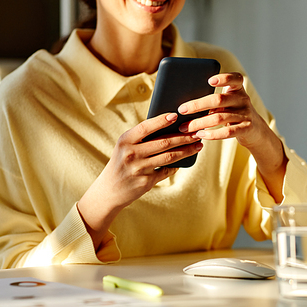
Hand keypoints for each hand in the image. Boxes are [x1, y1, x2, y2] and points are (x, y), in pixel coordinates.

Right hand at [77, 112, 202, 248]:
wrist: (108, 191)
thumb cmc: (121, 163)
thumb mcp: (124, 147)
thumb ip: (141, 138)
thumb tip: (170, 127)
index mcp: (125, 141)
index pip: (145, 127)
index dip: (161, 121)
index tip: (176, 115)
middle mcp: (131, 154)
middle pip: (163, 142)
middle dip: (183, 137)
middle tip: (197, 132)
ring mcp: (139, 169)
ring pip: (169, 157)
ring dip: (186, 150)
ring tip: (198, 145)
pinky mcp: (146, 182)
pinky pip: (166, 171)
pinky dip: (176, 166)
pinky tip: (184, 161)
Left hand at [177, 72, 287, 202]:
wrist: (255, 131)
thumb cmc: (234, 113)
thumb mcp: (228, 102)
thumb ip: (214, 100)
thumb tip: (186, 105)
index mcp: (238, 89)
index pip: (235, 79)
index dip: (224, 78)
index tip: (210, 81)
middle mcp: (243, 99)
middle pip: (219, 100)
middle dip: (198, 105)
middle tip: (182, 110)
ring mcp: (245, 114)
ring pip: (219, 117)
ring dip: (200, 123)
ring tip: (185, 127)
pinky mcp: (246, 129)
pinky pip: (227, 132)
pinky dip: (212, 134)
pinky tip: (200, 135)